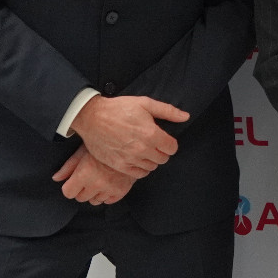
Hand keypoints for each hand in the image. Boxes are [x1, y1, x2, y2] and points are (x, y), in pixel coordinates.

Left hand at [52, 145, 133, 204]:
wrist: (130, 142)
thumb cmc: (103, 144)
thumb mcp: (83, 151)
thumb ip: (68, 166)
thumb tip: (56, 178)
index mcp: (85, 173)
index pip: (68, 193)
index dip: (69, 186)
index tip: (73, 181)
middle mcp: (97, 183)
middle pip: (80, 198)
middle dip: (81, 189)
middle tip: (88, 177)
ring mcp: (110, 188)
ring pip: (94, 201)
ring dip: (94, 193)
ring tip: (99, 179)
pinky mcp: (122, 191)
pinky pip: (108, 201)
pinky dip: (107, 194)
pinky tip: (108, 183)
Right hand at [71, 95, 185, 176]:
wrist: (91, 117)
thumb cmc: (118, 108)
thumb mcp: (145, 103)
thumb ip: (168, 111)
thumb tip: (185, 116)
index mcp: (151, 133)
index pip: (172, 148)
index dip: (170, 143)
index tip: (164, 139)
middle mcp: (142, 149)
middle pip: (163, 159)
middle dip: (162, 151)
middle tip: (154, 143)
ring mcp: (130, 159)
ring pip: (152, 167)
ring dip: (151, 159)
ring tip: (144, 150)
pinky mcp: (119, 165)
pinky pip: (139, 174)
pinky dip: (141, 168)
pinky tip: (137, 158)